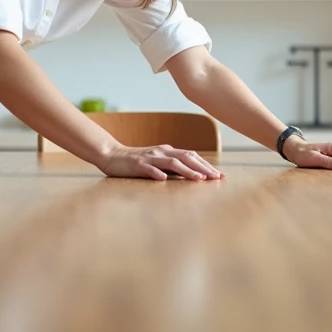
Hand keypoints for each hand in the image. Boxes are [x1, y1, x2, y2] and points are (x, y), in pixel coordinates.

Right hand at [98, 144, 224, 181]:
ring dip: (187, 171)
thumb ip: (173, 167)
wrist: (112, 155)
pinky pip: (149, 169)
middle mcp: (162, 152)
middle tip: (216, 178)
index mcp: (168, 151)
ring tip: (199, 179)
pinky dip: (158, 173)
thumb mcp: (158, 163)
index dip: (206, 165)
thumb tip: (193, 176)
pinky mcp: (137, 164)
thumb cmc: (137, 163)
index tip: (220, 175)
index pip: (192, 156)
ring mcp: (150, 157)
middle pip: (186, 157)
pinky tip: (164, 179)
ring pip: (172, 163)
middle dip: (203, 168)